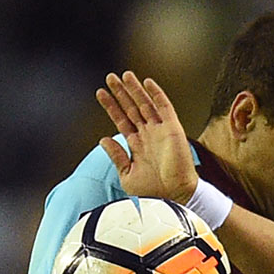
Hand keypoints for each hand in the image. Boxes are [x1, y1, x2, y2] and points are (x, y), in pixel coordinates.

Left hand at [95, 71, 198, 202]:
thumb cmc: (153, 192)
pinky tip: (147, 82)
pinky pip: (164, 107)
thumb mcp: (127, 174)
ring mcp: (160, 130)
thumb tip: (103, 139)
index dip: (111, 106)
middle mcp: (148, 134)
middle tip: (110, 78)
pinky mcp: (172, 129)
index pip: (122, 120)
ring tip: (123, 76)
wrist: (173, 197)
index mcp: (137, 145)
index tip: (100, 93)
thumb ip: (116, 156)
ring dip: (134, 89)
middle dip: (120, 93)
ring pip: (145, 104)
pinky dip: (156, 94)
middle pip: (131, 108)